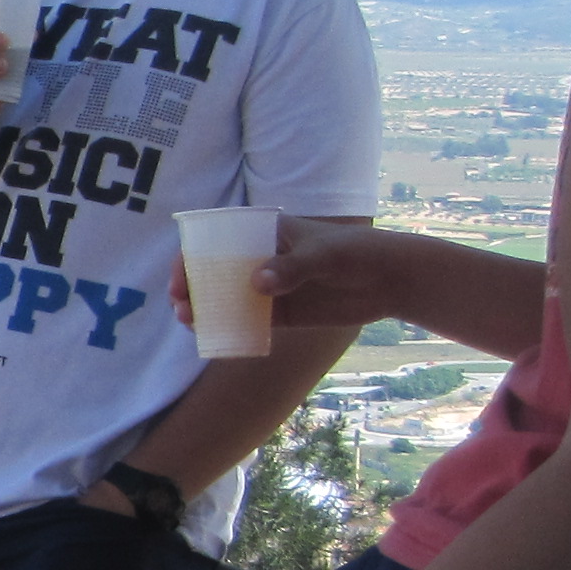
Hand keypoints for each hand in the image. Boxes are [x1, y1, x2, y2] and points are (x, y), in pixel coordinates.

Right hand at [164, 213, 402, 335]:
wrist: (390, 279)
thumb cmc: (356, 251)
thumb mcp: (324, 253)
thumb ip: (291, 267)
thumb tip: (257, 285)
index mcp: (263, 233)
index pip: (216, 240)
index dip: (190, 257)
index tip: (181, 276)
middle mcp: (259, 259)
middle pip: (212, 273)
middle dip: (190, 287)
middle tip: (180, 304)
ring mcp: (269, 287)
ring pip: (225, 299)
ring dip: (202, 309)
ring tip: (189, 321)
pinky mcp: (281, 313)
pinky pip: (246, 322)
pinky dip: (227, 329)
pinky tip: (214, 336)